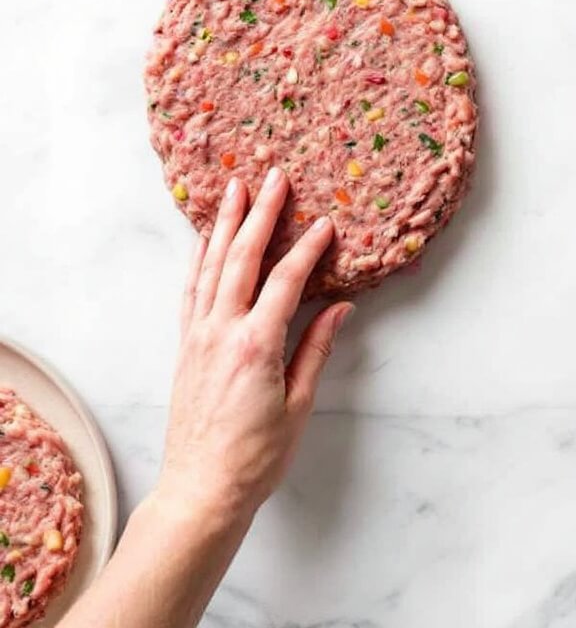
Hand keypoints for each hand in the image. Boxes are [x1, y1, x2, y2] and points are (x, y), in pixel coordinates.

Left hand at [156, 168, 352, 527]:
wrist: (201, 488)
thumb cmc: (255, 456)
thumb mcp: (297, 406)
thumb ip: (315, 349)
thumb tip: (339, 307)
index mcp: (255, 345)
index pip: (285, 281)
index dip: (306, 248)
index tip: (324, 222)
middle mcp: (221, 330)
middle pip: (242, 258)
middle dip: (259, 213)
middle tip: (273, 176)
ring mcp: (198, 334)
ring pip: (211, 265)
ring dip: (224, 223)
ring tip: (234, 188)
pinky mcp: (186, 344)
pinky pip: (191, 288)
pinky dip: (198, 258)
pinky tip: (203, 237)